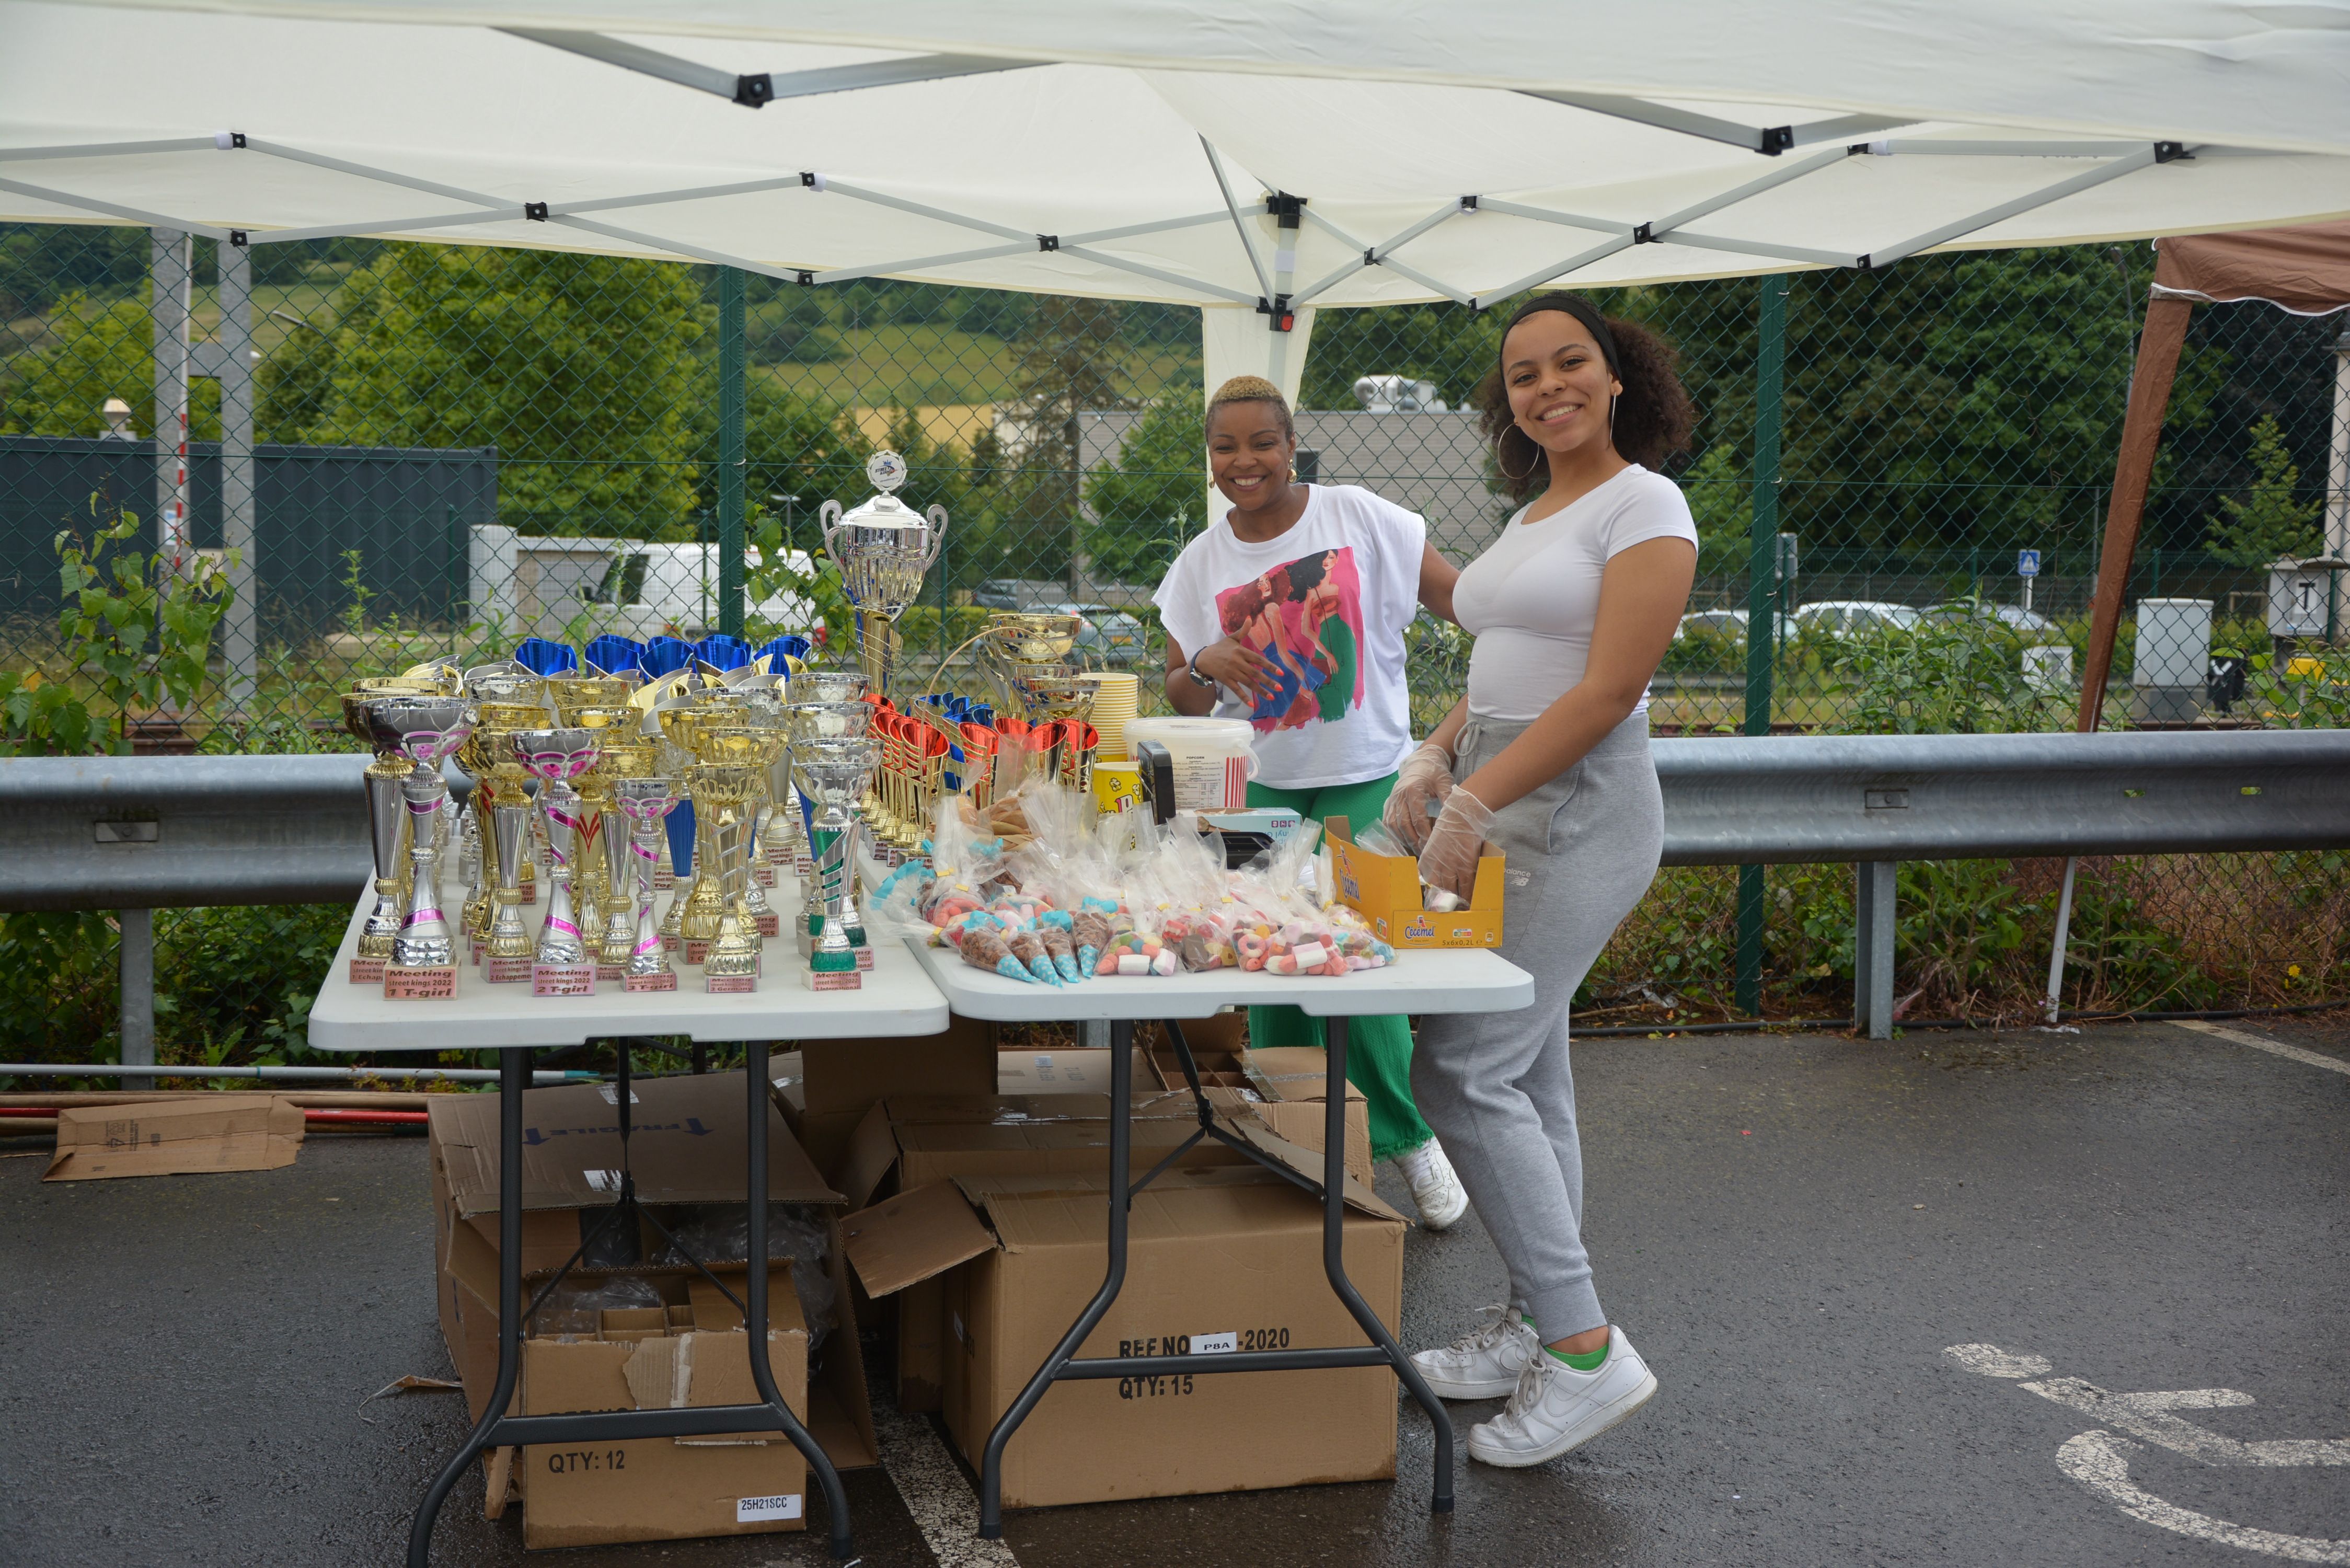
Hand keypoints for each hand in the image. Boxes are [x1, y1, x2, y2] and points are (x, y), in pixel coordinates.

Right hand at [1193, 637, 1282, 703]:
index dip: (1270, 666)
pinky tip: (1252, 705)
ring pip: (1248, 683)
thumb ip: (1243, 630)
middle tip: (1280, 688)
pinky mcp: (1226, 680)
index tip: (1280, 672)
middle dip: (1268, 681)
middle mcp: (1237, 662)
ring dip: (1260, 691)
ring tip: (1272, 697)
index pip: (1258, 659)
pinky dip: (1244, 697)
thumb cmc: (1220, 648)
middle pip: (1255, 673)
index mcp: (1240, 651)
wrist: (1203, 658)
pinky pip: (1236, 690)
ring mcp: (1231, 672)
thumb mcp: (1231, 638)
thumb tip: (1249, 618)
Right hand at [1383, 739, 1455, 850]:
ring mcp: (1392, 799)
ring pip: (1393, 824)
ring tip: (1414, 849)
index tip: (1432, 845)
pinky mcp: (1389, 803)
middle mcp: (1399, 795)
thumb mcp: (1444, 783)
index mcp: (1413, 790)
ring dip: (1402, 839)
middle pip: (1404, 824)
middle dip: (1413, 840)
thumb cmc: (1434, 772)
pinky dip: (1393, 833)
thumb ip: (1448, 799)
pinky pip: (1387, 821)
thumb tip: (1454, 818)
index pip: (1418, 818)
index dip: (1425, 834)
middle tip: (1423, 852)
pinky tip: (1401, 841)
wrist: (1420, 761)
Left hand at [1417, 786, 1495, 900]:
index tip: (1432, 904)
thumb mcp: (1433, 844)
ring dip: (1456, 902)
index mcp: (1426, 861)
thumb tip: (1437, 873)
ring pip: (1452, 892)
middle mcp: (1436, 867)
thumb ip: (1433, 860)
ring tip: (1459, 910)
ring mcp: (1451, 867)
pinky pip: (1466, 886)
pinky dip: (1468, 895)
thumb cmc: (1448, 827)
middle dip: (1441, 904)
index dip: (1429, 896)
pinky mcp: (1465, 866)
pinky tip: (1470, 902)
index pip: (1425, 884)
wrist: (1461, 816)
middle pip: (1437, 892)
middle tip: (1445, 912)